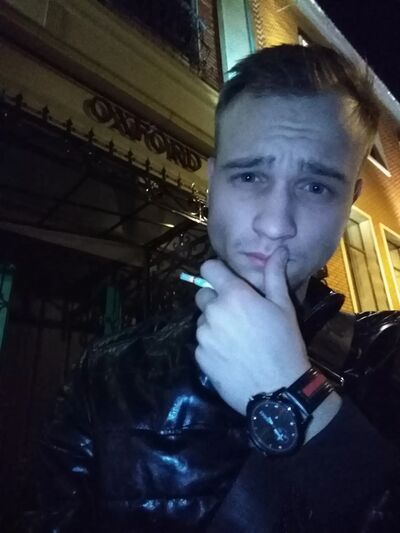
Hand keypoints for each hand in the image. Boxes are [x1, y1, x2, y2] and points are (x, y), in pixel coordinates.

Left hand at [195, 248, 310, 414]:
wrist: (278, 391)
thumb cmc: (285, 344)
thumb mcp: (284, 307)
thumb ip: (275, 275)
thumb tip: (279, 249)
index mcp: (233, 295)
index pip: (208, 268)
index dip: (217, 272)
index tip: (228, 282)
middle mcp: (213, 311)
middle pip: (203, 295)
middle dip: (216, 300)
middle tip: (238, 315)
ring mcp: (204, 335)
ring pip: (202, 320)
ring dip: (214, 324)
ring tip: (237, 339)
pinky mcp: (199, 356)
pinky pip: (202, 343)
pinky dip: (213, 345)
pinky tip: (231, 355)